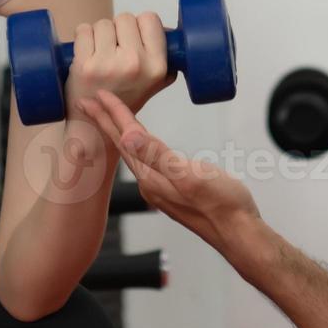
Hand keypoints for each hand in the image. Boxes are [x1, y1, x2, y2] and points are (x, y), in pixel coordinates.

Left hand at [64, 13, 176, 117]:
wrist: (94, 126)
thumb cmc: (124, 99)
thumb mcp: (155, 83)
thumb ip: (166, 59)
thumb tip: (170, 31)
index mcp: (156, 66)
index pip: (150, 19)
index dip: (139, 25)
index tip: (133, 38)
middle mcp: (135, 64)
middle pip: (125, 18)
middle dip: (118, 29)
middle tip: (114, 50)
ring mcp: (108, 65)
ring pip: (103, 23)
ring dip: (99, 34)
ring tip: (100, 54)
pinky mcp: (84, 65)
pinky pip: (83, 30)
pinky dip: (82, 37)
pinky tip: (85, 53)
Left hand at [77, 90, 258, 250]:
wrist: (239, 233)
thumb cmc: (222, 204)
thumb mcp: (190, 175)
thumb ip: (158, 156)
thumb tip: (127, 137)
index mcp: (153, 177)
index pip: (127, 137)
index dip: (113, 113)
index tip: (98, 94)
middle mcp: (151, 183)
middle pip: (122, 145)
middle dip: (105, 122)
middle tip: (87, 101)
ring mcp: (161, 189)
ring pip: (132, 153)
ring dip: (118, 133)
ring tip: (107, 118)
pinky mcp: (173, 191)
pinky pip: (146, 161)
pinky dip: (137, 145)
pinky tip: (140, 144)